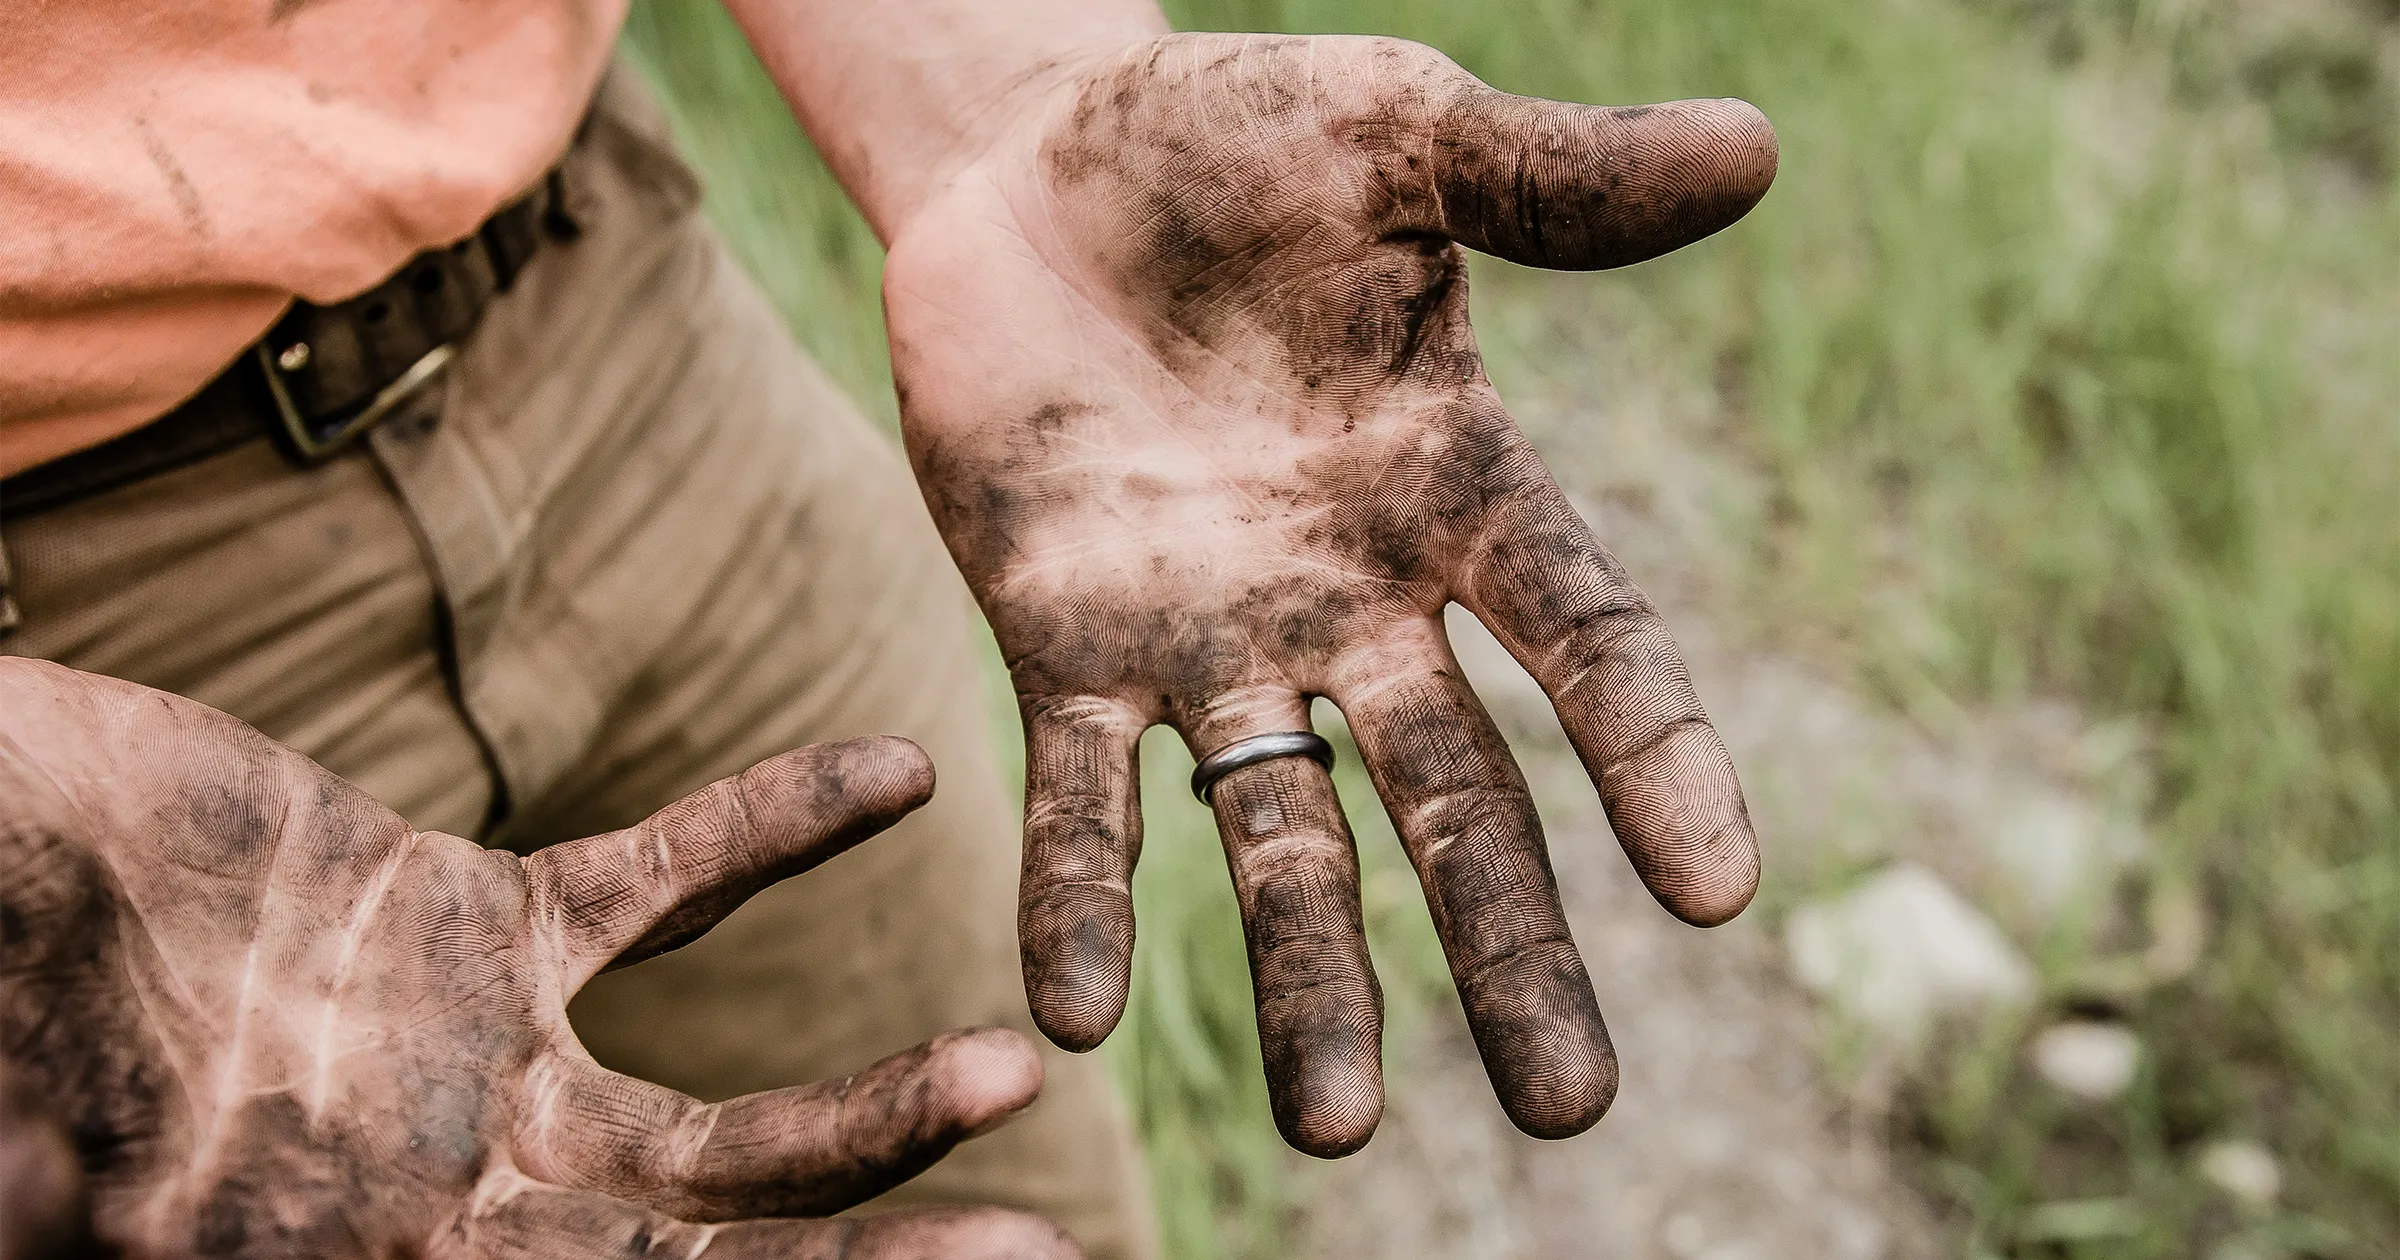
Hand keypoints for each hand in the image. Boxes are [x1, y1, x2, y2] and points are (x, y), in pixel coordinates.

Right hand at [0, 660, 1075, 1258]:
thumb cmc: (0, 1022)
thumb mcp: (70, 1194)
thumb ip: (195, 1221)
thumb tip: (296, 1250)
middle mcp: (458, 1210)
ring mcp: (479, 1073)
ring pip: (717, 1124)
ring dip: (872, 1104)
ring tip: (1011, 1071)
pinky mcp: (470, 924)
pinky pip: (660, 881)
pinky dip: (776, 829)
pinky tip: (897, 775)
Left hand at [885, 33, 1774, 1155]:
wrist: (1026, 165)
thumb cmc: (1231, 141)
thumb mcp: (1396, 136)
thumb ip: (1550, 179)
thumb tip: (1755, 148)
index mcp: (1456, 486)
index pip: (1587, 638)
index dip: (1655, 757)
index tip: (1722, 892)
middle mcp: (1351, 597)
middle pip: (1455, 797)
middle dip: (1508, 948)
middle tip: (1570, 1115)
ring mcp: (1208, 637)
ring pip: (1276, 836)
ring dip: (1307, 979)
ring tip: (1330, 1133)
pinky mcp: (1061, 645)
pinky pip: (1076, 795)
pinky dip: (1077, 899)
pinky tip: (1070, 1016)